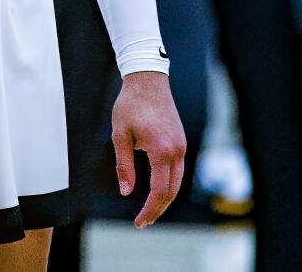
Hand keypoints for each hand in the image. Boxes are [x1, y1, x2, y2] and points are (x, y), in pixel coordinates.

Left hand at [111, 71, 185, 228]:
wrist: (148, 79)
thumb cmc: (130, 104)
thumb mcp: (120, 134)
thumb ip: (124, 165)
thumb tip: (126, 192)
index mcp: (161, 151)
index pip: (159, 191)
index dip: (149, 210)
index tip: (138, 223)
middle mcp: (176, 151)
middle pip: (171, 191)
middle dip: (158, 210)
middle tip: (143, 222)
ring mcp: (182, 145)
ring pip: (177, 182)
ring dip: (165, 199)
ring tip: (150, 211)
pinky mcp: (181, 141)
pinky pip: (178, 169)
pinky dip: (169, 184)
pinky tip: (158, 189)